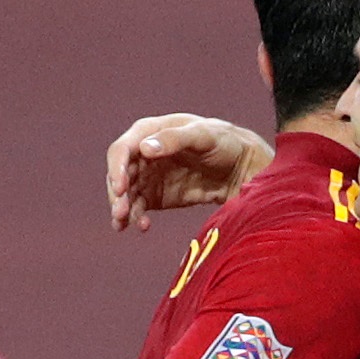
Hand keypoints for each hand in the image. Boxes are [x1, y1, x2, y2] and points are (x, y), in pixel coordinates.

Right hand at [110, 114, 274, 230]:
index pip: (123, 149)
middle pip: (120, 174)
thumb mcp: (203, 136)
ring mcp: (149, 176)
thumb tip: (145, 148)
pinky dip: (136, 217)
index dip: (117, 168)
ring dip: (122, 208)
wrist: (242, 166)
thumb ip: (174, 139)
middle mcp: (143, 154)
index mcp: (149, 132)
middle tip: (120, 212)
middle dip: (117, 194)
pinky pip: (139, 208)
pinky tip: (142, 226)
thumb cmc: (223, 142)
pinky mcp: (156, 196)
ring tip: (124, 223)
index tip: (120, 188)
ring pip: (126, 194)